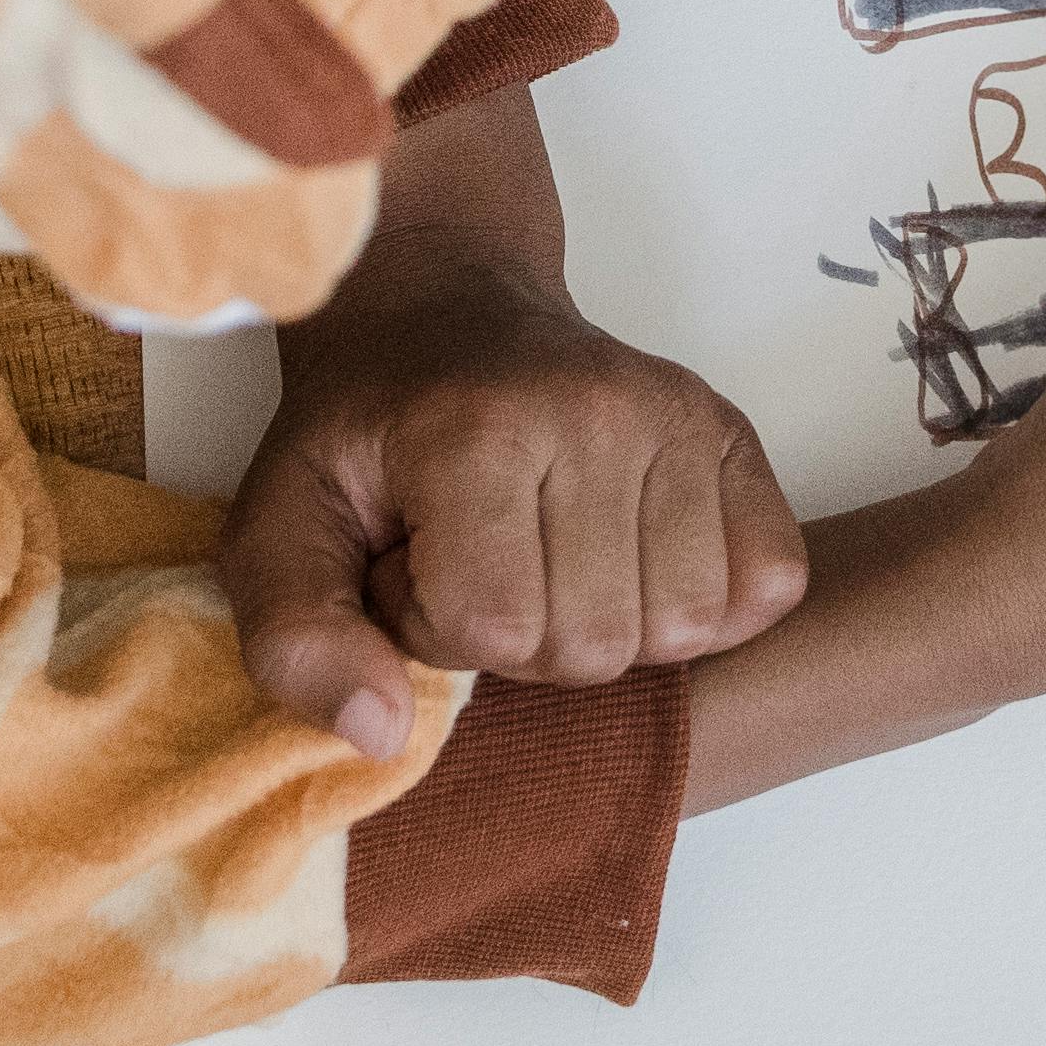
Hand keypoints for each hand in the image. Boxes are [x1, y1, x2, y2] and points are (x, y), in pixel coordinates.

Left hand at [220, 97, 804, 760]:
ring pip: (682, 627)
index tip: (409, 566)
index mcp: (477, 430)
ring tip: (550, 561)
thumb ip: (295, 638)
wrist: (441, 313)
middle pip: (594, 643)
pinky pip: (766, 582)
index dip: (435, 627)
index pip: (491, 628)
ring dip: (611, 625)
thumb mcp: (279, 524)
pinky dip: (704, 602)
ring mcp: (678, 416)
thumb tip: (384, 732)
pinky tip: (631, 563)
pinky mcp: (731, 433)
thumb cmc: (367, 431)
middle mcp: (596, 411)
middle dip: (524, 637)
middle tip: (483, 564)